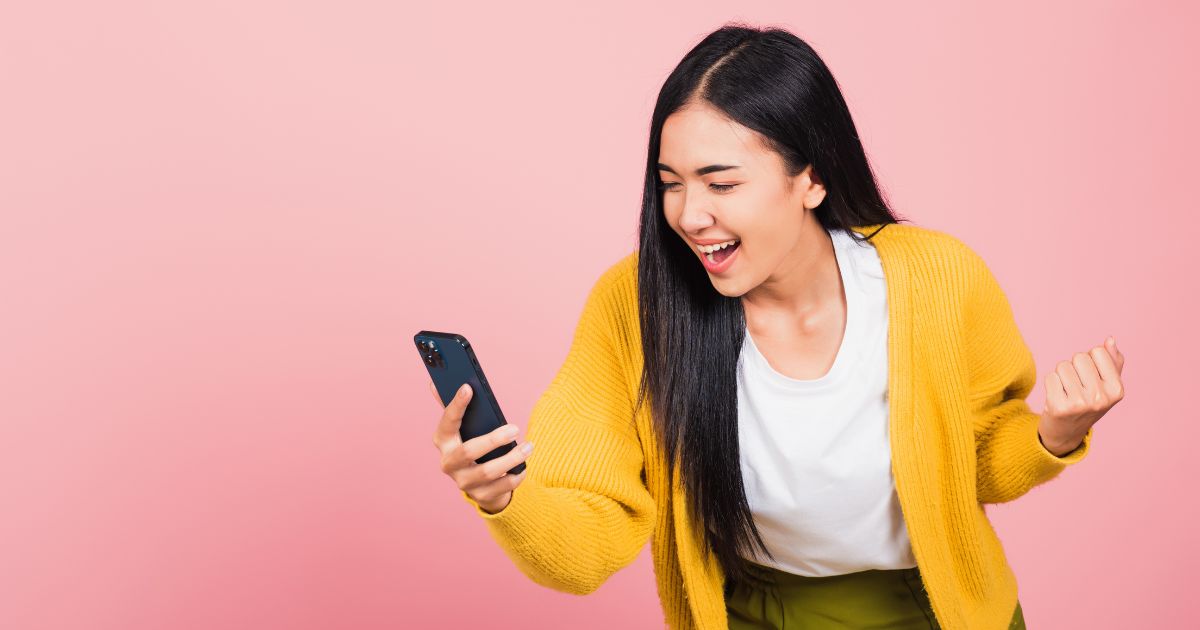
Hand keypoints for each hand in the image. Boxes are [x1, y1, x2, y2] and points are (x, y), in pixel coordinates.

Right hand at [430, 381, 533, 513]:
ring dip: (512, 458)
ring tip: (529, 447)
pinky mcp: (481, 496)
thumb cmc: (472, 444)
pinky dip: (516, 475)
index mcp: (442, 441)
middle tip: (515, 429)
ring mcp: (464, 482)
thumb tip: (434, 383)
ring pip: (488, 472)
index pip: (447, 422)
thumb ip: (453, 407)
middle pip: (468, 452)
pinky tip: (524, 466)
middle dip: (493, 440)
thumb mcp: (463, 427)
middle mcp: (449, 463)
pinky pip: (502, 486)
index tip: (468, 388)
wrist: (480, 484)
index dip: (456, 405)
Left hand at [1038, 336, 1125, 455]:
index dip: (1090, 360)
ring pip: (1063, 366)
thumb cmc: (1088, 402)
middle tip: (1076, 386)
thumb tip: (1110, 339)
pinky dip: (1051, 384)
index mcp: (1117, 390)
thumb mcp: (1106, 385)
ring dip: (1061, 375)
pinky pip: (1050, 377)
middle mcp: (1101, 398)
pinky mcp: (1059, 408)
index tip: (1091, 378)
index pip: (1098, 351)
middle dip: (1075, 367)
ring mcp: (1080, 404)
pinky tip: (1057, 397)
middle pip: (1079, 357)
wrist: (1067, 432)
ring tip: (1067, 392)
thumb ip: (1112, 361)